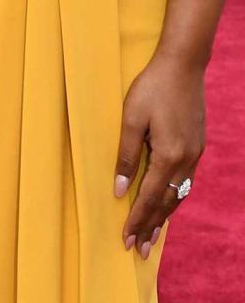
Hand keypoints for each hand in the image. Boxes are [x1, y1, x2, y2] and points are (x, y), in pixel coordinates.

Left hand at [115, 52, 205, 260]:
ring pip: (177, 195)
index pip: (149, 197)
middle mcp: (186, 161)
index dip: (136, 219)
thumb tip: (119, 189)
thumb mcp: (131, 118)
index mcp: (169, 155)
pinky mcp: (196, 147)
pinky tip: (166, 204)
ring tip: (151, 237)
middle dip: (151, 227)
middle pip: (166, 203)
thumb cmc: (152, 87)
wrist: (183, 65)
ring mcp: (195, 155)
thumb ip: (125, 155)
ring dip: (163, 217)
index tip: (124, 239)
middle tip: (137, 250)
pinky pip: (184, 183)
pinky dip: (173, 199)